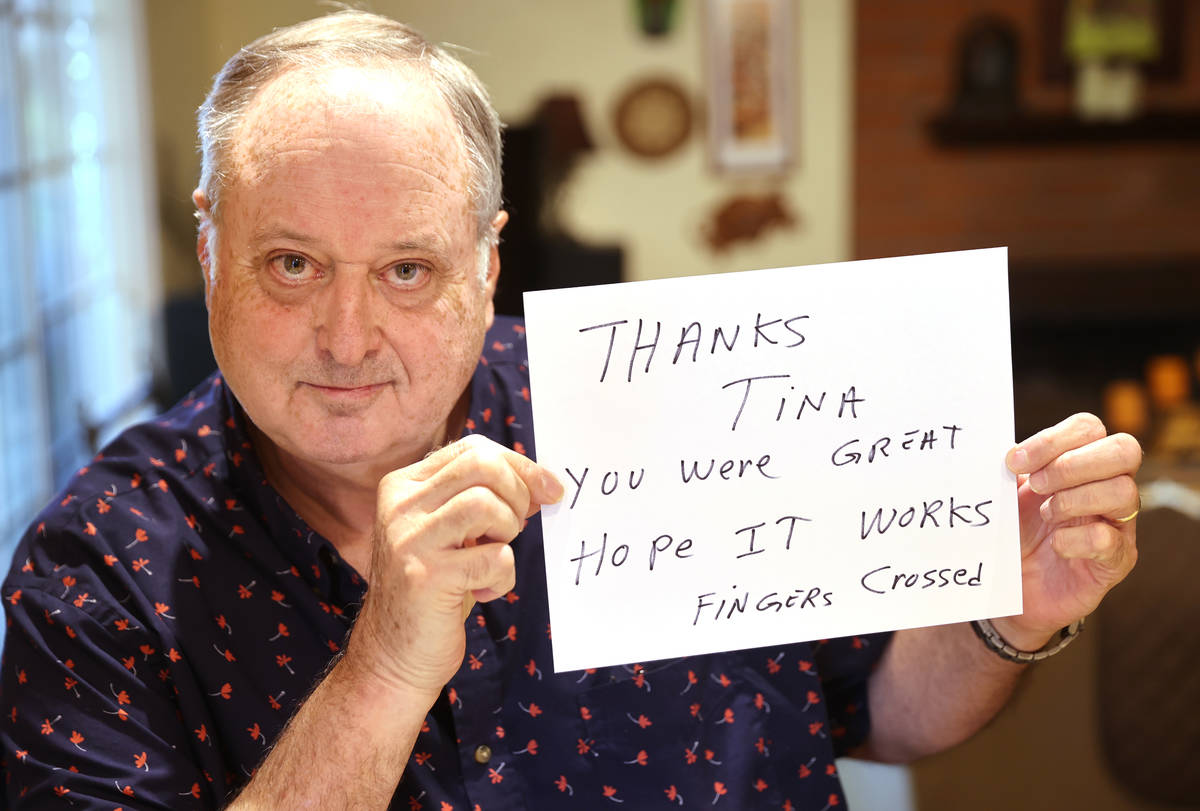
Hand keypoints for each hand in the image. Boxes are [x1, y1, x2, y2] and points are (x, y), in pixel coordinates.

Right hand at [345, 434, 562, 695]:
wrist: (393, 655)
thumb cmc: (434, 589)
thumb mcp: (453, 533)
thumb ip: (484, 499)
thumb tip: (543, 483)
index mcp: (404, 485)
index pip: (473, 449)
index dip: (519, 466)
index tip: (549, 490)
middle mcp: (399, 504)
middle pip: (481, 465)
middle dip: (517, 493)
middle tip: (516, 528)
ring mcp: (408, 538)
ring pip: (486, 503)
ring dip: (507, 532)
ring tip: (492, 558)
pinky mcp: (424, 576)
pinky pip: (494, 558)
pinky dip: (502, 578)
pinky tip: (481, 594)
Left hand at [1000, 413, 1140, 649]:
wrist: (1010, 589)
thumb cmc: (1013, 534)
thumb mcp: (1008, 494)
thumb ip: (1012, 468)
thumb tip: (997, 446)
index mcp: (1082, 462)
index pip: (1088, 428)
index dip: (1053, 439)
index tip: (1015, 462)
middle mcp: (1108, 487)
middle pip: (1124, 450)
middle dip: (1072, 464)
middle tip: (1037, 485)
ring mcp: (1118, 524)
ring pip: (1124, 492)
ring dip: (1074, 500)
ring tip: (1046, 515)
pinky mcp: (1116, 561)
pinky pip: (1109, 539)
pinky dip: (1076, 539)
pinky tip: (1055, 545)